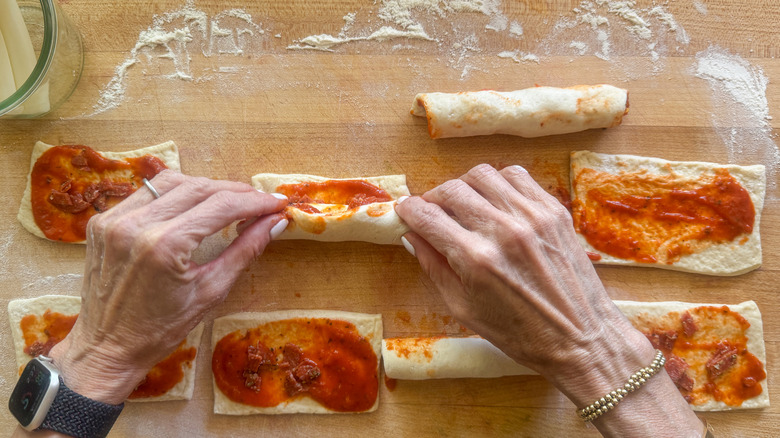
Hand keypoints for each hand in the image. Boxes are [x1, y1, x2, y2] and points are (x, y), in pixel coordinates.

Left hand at [48, 171, 287, 404]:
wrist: (107, 348)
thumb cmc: (161, 328)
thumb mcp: (211, 291)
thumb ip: (245, 250)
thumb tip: (275, 222)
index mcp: (164, 246)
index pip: (221, 206)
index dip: (255, 201)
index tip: (277, 203)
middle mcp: (136, 225)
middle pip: (199, 187)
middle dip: (235, 191)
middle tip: (260, 202)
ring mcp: (114, 220)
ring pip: (172, 182)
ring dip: (205, 187)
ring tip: (229, 202)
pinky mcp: (102, 221)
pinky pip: (147, 193)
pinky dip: (175, 194)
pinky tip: (192, 207)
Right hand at [395, 164, 702, 436]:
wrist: (581, 339)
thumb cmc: (519, 333)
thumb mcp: (463, 308)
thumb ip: (433, 266)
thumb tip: (411, 235)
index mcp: (476, 259)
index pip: (427, 216)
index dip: (408, 210)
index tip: (404, 210)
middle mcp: (504, 231)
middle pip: (452, 190)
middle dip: (433, 198)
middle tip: (432, 213)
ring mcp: (532, 216)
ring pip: (483, 175)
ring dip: (465, 186)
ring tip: (464, 205)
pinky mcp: (554, 211)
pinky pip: (516, 176)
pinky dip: (497, 184)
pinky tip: (494, 202)